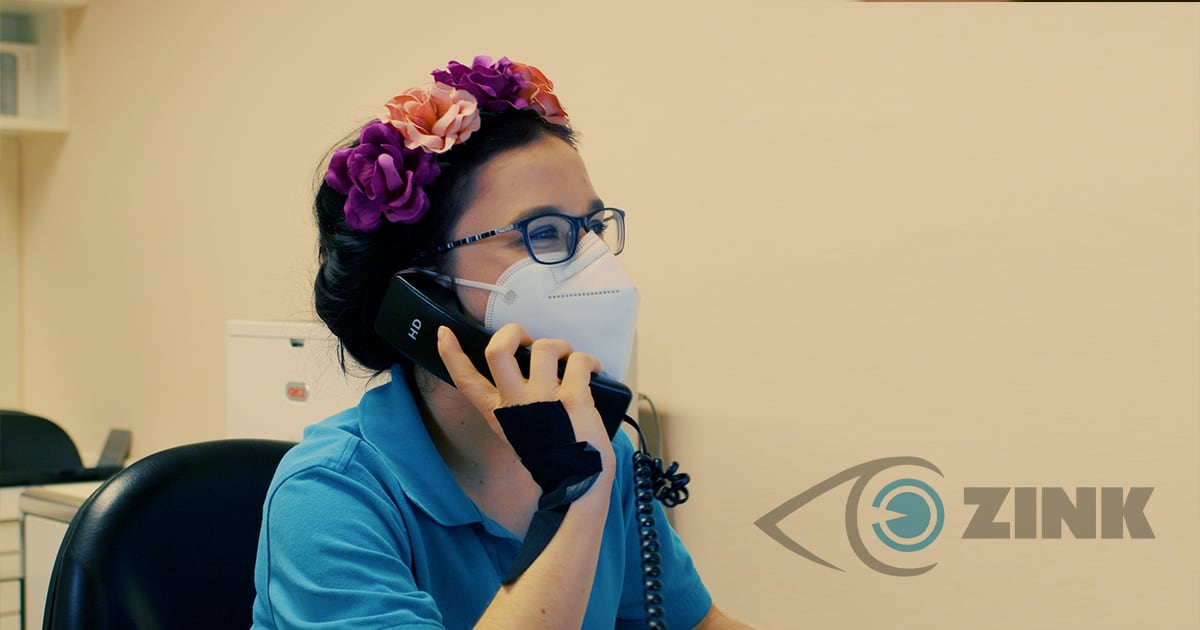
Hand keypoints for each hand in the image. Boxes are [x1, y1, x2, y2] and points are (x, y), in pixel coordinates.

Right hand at [436, 323, 613, 451]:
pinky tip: (591, 369)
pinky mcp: (573, 398)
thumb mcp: (517, 430)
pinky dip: (588, 360)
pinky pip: (578, 361)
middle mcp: (516, 403)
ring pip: (544, 348)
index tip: (444, 333)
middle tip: (527, 338)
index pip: (465, 380)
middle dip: (513, 332)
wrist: (577, 482)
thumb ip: (513, 402)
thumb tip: (527, 367)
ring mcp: (544, 399)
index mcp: (497, 412)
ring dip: (560, 345)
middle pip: (498, 351)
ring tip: (567, 357)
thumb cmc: (550, 455)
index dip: (451, 353)